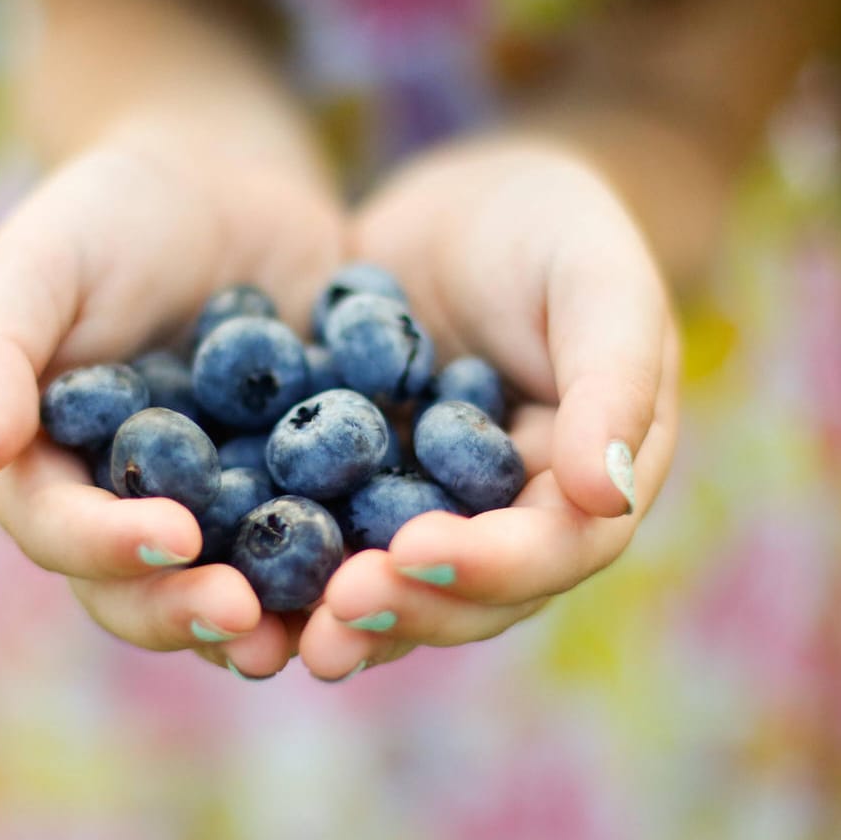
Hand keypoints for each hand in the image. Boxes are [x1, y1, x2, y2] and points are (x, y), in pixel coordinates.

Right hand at [0, 124, 341, 677]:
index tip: (171, 535)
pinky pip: (326, 548)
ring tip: (323, 635)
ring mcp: (220, 515)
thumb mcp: (40, 260)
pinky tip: (397, 571)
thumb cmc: (111, 212)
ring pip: (237, 593)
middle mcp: (130, 513)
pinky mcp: (300, 499)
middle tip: (247, 618)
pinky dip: (355, 568)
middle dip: (191, 611)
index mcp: (51, 471)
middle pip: (144, 591)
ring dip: (277, 623)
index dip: (107, 547)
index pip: (60, 530)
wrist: (226, 182)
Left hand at [298, 138, 681, 679]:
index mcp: (592, 489)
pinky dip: (287, 571)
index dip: (489, 564)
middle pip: (471, 595)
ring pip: (398, 588)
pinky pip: (329, 544)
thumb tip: (606, 496)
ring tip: (284, 638)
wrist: (471, 202)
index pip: (554, 550)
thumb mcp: (599, 281)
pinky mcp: (364, 498)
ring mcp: (437, 520)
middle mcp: (516, 527)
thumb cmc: (557, 228)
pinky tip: (228, 580)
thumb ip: (612, 381)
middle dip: (405, 605)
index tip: (414, 552)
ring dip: (344, 618)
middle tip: (337, 609)